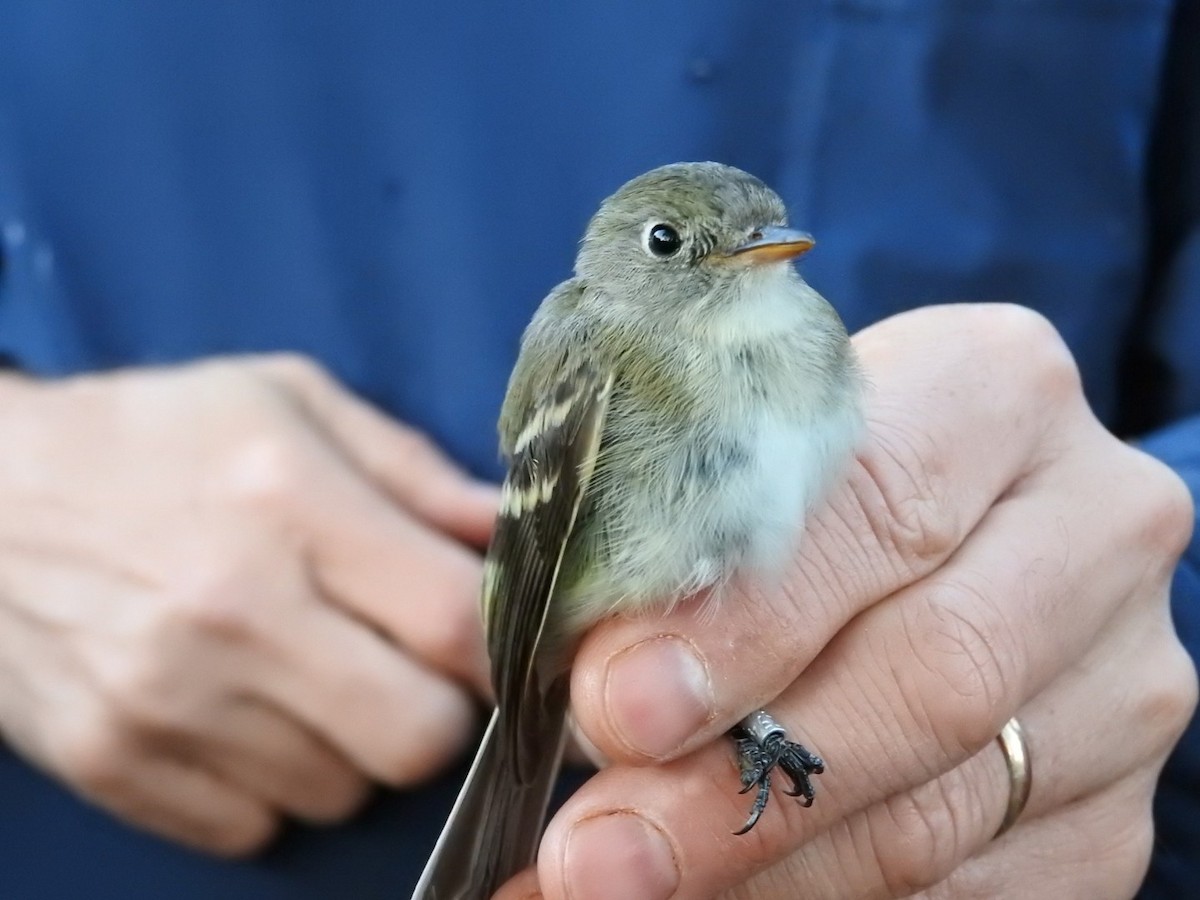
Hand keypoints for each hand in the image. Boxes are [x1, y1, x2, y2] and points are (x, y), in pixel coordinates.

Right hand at [0, 355, 496, 854]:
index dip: (511, 647)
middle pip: (416, 737)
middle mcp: (229, 614)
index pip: (455, 623)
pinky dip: (275, 785)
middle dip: (440, 712)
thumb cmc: (151, 437)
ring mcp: (165, 703)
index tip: (514, 645)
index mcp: (286, 503)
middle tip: (411, 665)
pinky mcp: (114, 764)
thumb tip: (513, 534)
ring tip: (313, 674)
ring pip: (340, 792)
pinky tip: (249, 714)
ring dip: (353, 747)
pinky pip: (254, 827)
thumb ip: (415, 471)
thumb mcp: (290, 402)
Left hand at [497, 304, 1196, 898]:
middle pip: (933, 669)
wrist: (942, 544)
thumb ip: (654, 537)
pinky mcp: (1111, 806)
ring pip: (945, 806)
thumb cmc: (805, 484)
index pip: (877, 501)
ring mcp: (1119, 679)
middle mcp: (1090, 526)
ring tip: (620, 881)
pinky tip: (715, 896)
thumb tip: (540, 635)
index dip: (745, 616)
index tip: (616, 702)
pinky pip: (969, 884)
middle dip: (745, 776)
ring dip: (765, 864)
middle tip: (600, 843)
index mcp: (994, 389)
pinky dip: (821, 899)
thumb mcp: (738, 462)